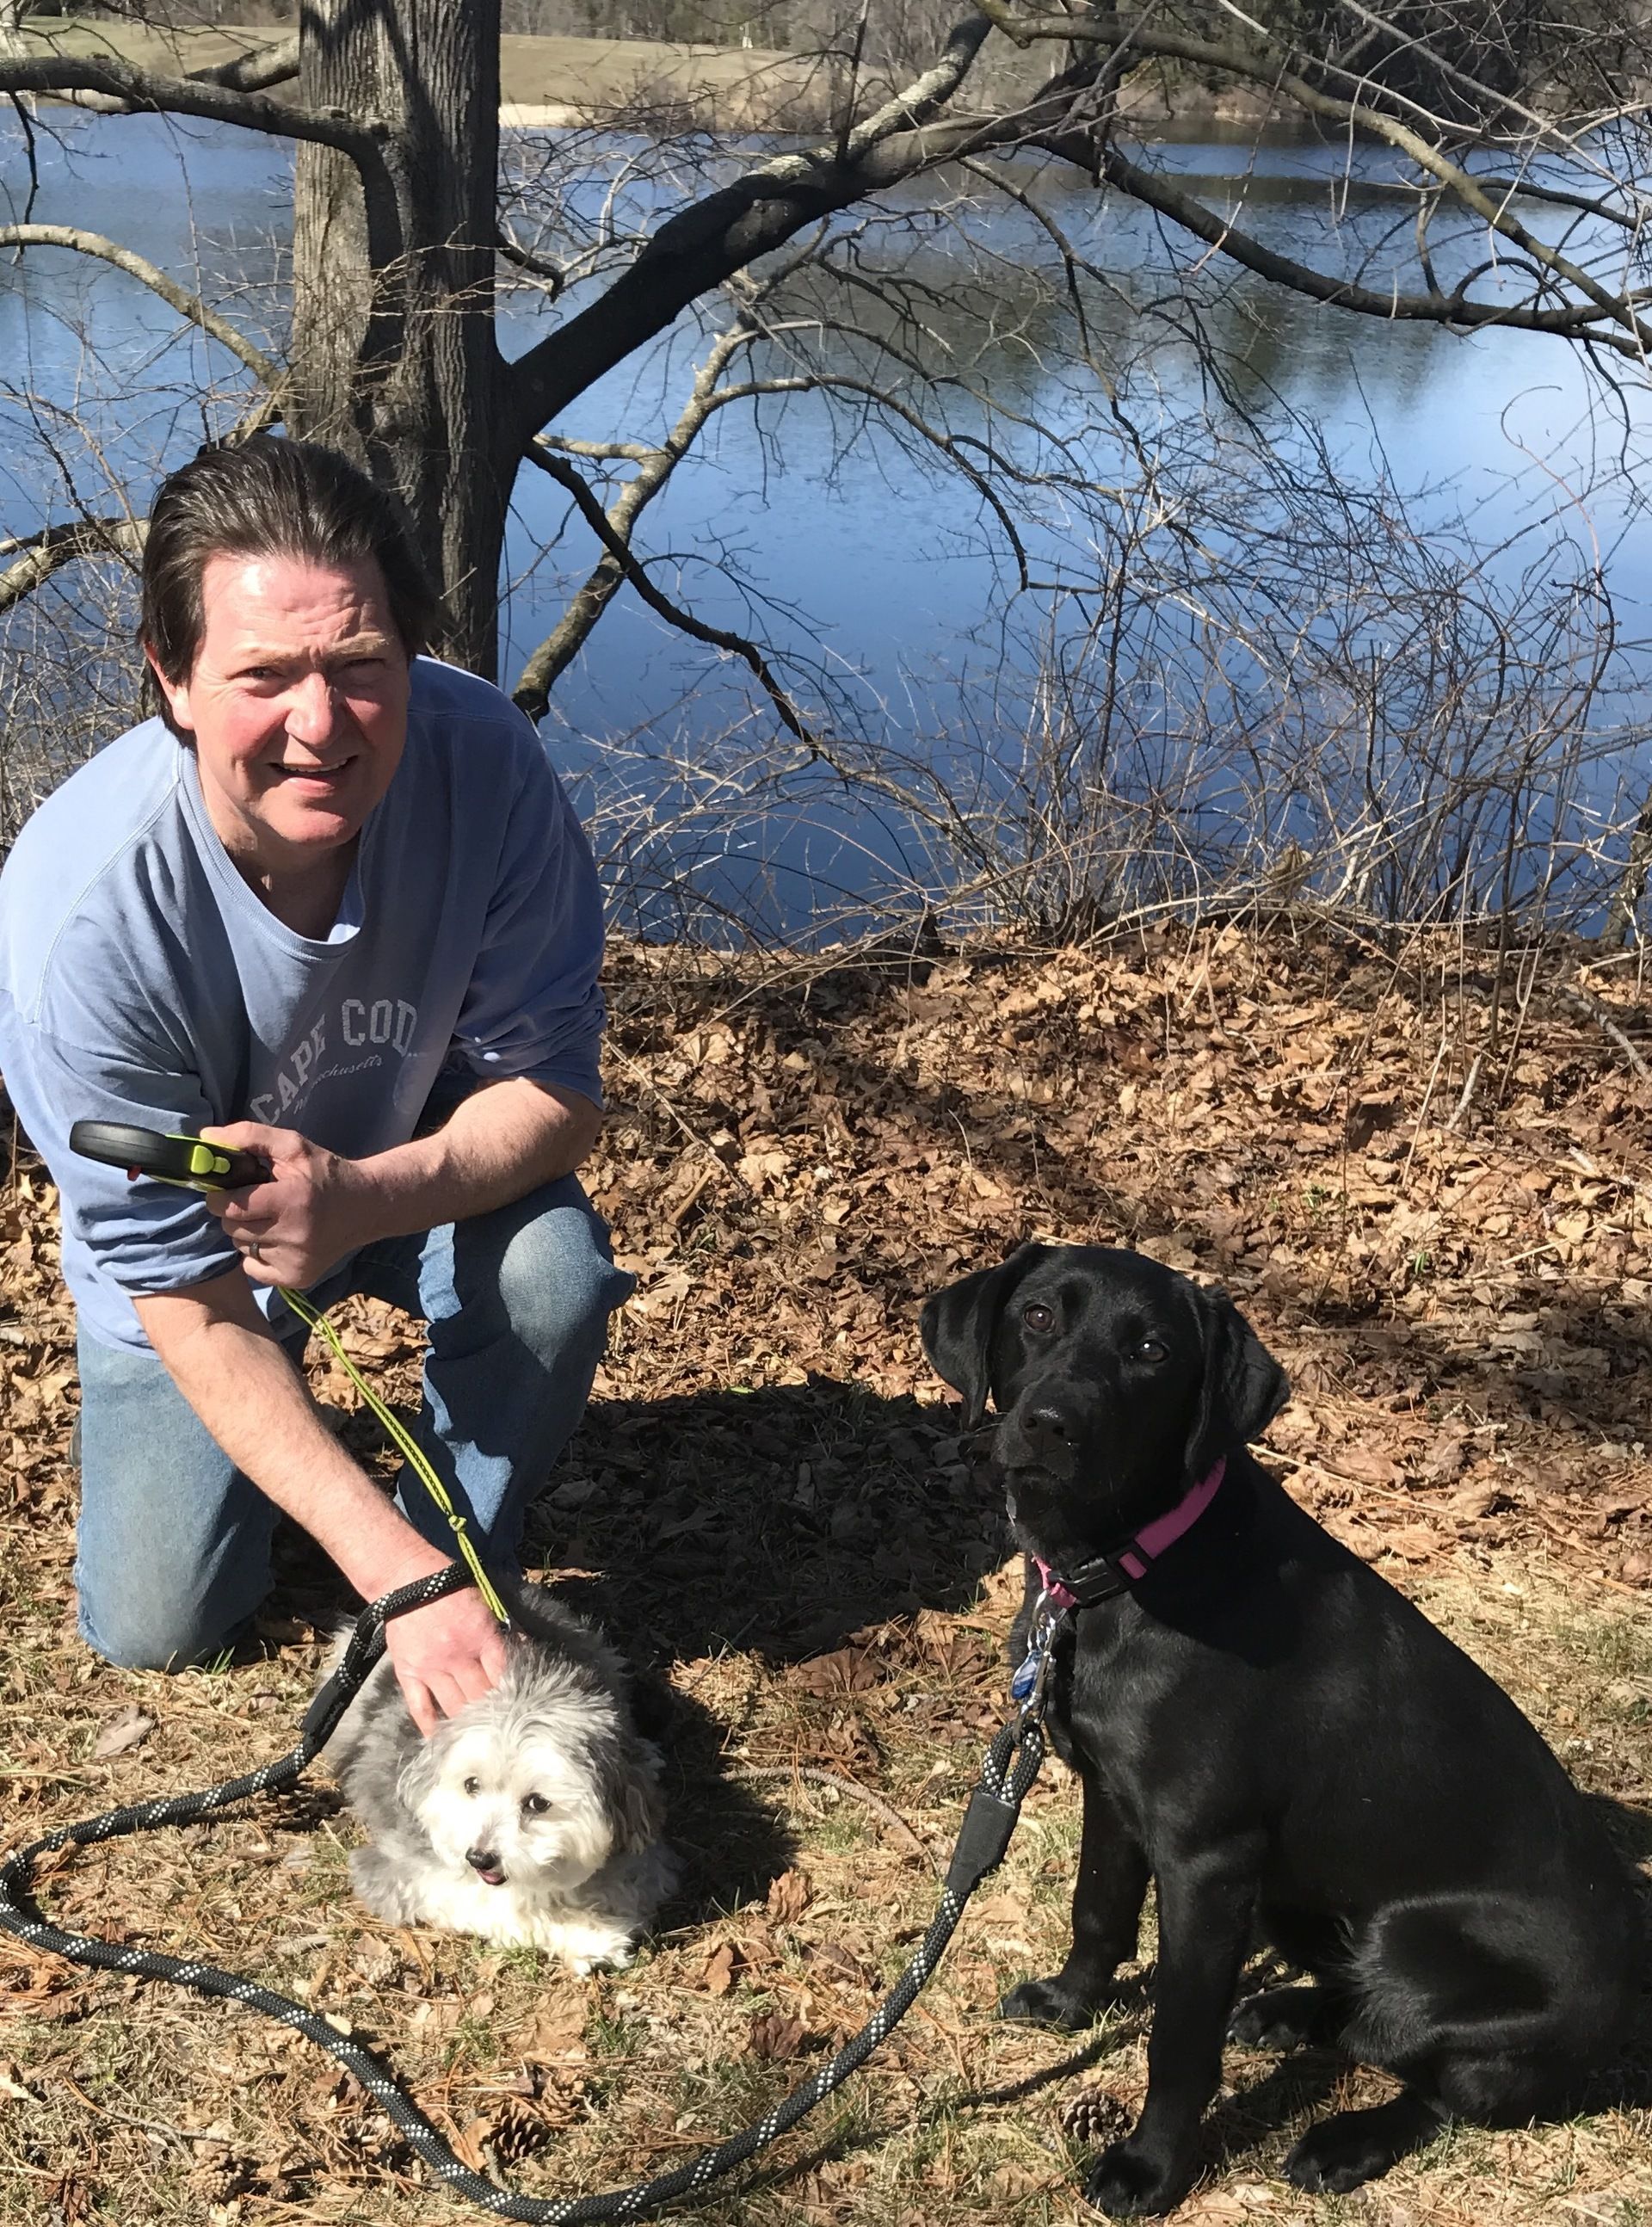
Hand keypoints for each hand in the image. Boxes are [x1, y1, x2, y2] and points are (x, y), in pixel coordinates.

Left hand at [198, 1121, 376, 1287]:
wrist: (367, 1207)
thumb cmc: (325, 1173)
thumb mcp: (293, 1146)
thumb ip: (249, 1136)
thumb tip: (205, 1137)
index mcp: (291, 1199)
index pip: (230, 1206)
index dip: (221, 1196)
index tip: (230, 1189)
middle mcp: (294, 1235)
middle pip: (231, 1228)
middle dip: (235, 1213)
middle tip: (256, 1202)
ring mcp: (296, 1261)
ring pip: (241, 1248)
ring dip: (248, 1233)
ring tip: (271, 1220)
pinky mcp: (297, 1278)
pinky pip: (252, 1269)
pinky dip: (258, 1255)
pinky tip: (279, 1240)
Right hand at [383, 1581, 509, 1736]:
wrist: (405, 1577)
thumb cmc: (449, 1585)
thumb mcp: (484, 1601)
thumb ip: (501, 1628)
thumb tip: (524, 1648)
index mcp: (480, 1636)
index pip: (503, 1674)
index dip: (513, 1693)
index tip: (520, 1707)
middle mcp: (457, 1657)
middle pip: (481, 1696)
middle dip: (494, 1713)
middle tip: (503, 1729)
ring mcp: (430, 1668)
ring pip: (455, 1707)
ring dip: (468, 1723)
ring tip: (478, 1740)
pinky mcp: (407, 1673)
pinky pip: (420, 1708)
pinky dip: (431, 1727)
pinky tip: (441, 1741)